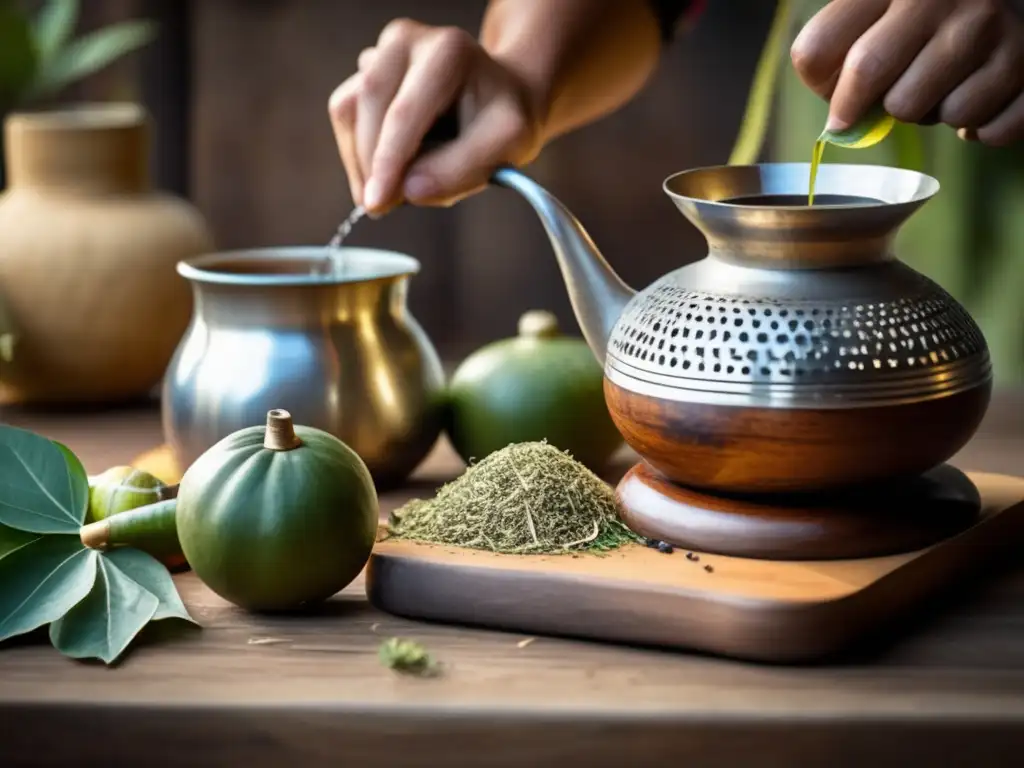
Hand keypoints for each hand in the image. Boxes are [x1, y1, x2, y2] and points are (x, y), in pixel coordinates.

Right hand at [328, 18, 543, 214]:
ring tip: (396, 187)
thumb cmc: (503, 120)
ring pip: (348, 111)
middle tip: (387, 207)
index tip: (376, 203)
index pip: (405, 112)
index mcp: (448, 52)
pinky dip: (359, 152)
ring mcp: (380, 52)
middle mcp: (406, 40)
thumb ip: (461, 169)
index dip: (387, 161)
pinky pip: (345, 116)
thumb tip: (407, 191)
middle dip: (372, 165)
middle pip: (368, 106)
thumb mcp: (506, 146)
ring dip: (363, 160)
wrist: (496, 97)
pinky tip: (389, 168)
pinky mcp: (364, 71)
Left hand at [791, 0, 1023, 146]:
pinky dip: (978, 127)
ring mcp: (990, 28)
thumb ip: (847, 39)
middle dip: (866, 106)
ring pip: (925, 114)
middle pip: (869, 81)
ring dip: (930, 113)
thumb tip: (838, 116)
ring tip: (945, 83)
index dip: (820, 86)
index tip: (837, 100)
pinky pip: (982, 130)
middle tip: (878, 105)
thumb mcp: (887, 2)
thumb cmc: (939, 6)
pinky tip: (983, 92)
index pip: (816, 51)